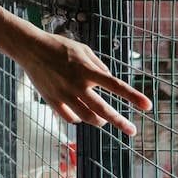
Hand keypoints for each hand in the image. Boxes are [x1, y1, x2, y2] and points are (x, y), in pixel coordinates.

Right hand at [11, 26, 150, 134]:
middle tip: (132, 130)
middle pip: (103, 110)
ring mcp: (63, 94)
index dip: (133, 96)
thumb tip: (109, 79)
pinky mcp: (52, 100)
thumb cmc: (59, 46)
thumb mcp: (83, 50)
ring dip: (99, 121)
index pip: (116, 85)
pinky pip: (70, 118)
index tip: (147, 106)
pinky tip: (81, 115)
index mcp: (87, 70)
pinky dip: (79, 119)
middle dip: (120, 122)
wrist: (30, 48)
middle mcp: (77, 84)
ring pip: (87, 118)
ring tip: (105, 121)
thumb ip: (98, 66)